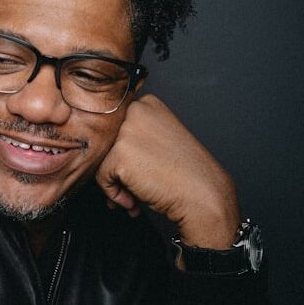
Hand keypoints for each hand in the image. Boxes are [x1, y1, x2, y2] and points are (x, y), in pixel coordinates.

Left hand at [95, 94, 240, 248]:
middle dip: (117, 170)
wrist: (202, 194)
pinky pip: (101, 177)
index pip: (116, 129)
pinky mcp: (119, 154)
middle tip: (136, 187)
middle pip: (107, 144)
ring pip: (102, 160)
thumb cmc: (186, 173)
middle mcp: (136, 111)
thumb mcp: (159, 142)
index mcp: (148, 104)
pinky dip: (114, 194)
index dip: (125, 155)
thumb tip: (105, 152)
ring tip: (135, 197)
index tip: (142, 169)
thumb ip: (134, 139)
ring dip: (116, 184)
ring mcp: (127, 131)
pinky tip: (134, 200)